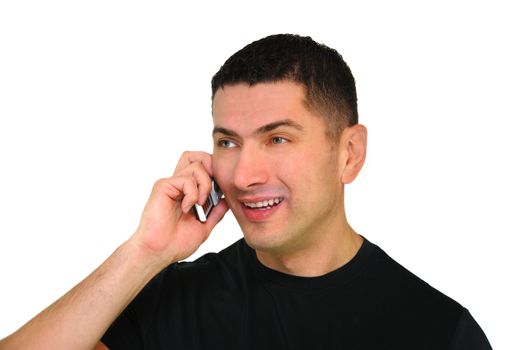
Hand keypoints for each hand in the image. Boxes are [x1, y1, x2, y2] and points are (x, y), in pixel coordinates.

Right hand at [130, 151, 228, 266]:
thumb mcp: (204, 226)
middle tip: (213, 189)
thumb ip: (216, 213)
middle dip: (211, 167)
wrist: (159, 252)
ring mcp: (171, 184)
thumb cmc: (175, 242)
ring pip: (196, 165)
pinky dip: (192, 194)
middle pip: (197, 156)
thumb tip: (227, 200)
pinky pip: (186, 179)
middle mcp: (179, 184)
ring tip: (200, 204)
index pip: (203, 167)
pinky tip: (187, 208)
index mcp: (188, 191)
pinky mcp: (163, 186)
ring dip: (205, 185)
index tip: (220, 193)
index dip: (215, 173)